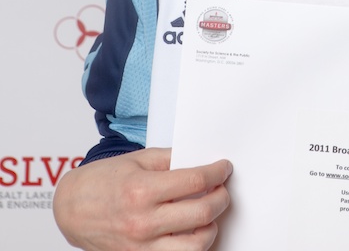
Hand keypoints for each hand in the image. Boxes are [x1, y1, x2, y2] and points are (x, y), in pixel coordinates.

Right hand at [53, 147, 231, 250]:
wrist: (72, 208)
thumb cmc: (102, 181)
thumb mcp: (136, 159)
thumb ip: (170, 159)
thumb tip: (200, 161)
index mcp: (142, 189)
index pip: (195, 182)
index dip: (216, 173)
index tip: (224, 168)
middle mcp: (143, 221)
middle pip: (201, 214)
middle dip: (221, 198)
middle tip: (222, 189)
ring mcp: (142, 246)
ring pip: (195, 245)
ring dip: (211, 227)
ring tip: (209, 213)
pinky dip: (192, 246)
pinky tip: (193, 232)